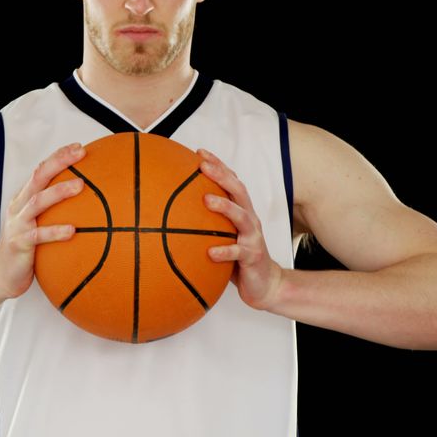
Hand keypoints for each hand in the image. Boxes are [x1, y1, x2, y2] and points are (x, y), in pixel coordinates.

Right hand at [0, 143, 84, 298]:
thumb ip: (54, 211)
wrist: (1, 275)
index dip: (58, 156)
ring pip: (38, 202)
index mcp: (24, 200)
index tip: (79, 147)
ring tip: (81, 185)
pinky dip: (55, 231)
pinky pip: (38, 236)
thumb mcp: (39, 224)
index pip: (41, 171)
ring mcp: (18, 225)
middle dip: (59, 163)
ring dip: (59, 192)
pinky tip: (73, 230)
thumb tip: (88, 202)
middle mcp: (19, 207)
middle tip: (80, 154)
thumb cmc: (26, 248)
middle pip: (38, 177)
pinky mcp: (19, 244)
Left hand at [198, 149, 283, 310]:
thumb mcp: (224, 236)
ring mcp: (253, 238)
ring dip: (225, 207)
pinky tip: (210, 252)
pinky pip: (239, 253)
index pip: (232, 182)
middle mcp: (250, 220)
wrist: (266, 284)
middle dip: (221, 176)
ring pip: (241, 218)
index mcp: (242, 212)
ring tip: (206, 200)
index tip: (200, 152)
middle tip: (203, 166)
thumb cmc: (239, 257)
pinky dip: (225, 251)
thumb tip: (171, 212)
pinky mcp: (253, 257)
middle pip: (239, 192)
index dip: (218, 166)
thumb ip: (207, 223)